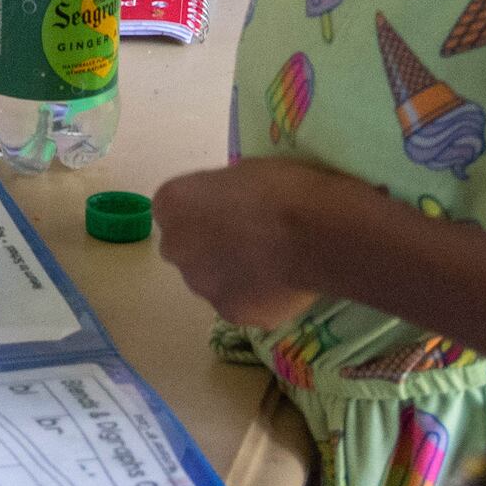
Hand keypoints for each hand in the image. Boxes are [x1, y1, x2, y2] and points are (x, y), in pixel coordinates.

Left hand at [154, 157, 381, 330]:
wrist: (313, 232)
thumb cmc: (279, 186)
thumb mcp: (239, 172)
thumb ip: (219, 196)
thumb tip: (227, 208)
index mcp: (171, 204)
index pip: (177, 208)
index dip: (207, 208)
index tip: (234, 207)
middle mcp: (175, 248)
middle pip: (187, 248)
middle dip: (209, 245)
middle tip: (250, 237)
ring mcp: (200, 285)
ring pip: (211, 280)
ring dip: (231, 273)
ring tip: (271, 261)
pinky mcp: (229, 314)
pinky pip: (239, 303)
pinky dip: (256, 295)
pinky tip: (282, 281)